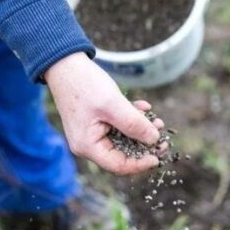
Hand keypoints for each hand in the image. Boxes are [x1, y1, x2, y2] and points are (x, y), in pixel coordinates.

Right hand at [45, 52, 164, 174]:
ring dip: (141, 130)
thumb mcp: (113, 104)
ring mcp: (92, 132)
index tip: (158, 156)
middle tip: (163, 136)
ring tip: (157, 120)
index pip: (118, 165)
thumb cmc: (84, 84)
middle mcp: (88, 144)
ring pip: (123, 139)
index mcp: (88, 146)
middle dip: (144, 145)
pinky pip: (118, 126)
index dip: (140, 164)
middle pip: (122, 154)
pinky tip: (143, 106)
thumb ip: (134, 123)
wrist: (66, 64)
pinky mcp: (97, 121)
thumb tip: (154, 140)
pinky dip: (132, 118)